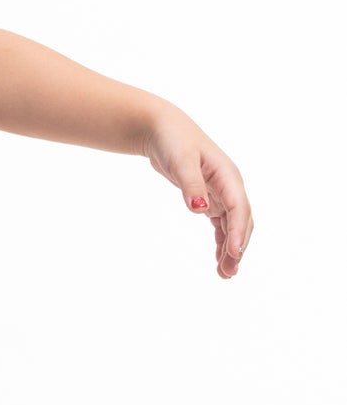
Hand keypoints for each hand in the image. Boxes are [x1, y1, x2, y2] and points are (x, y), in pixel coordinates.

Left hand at [143, 107, 252, 278]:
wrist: (162, 130)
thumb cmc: (173, 141)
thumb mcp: (180, 161)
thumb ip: (191, 185)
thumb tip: (200, 209)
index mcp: (227, 176)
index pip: (239, 208)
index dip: (238, 231)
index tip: (234, 253)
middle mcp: (229, 186)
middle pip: (240, 221)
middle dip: (237, 247)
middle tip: (229, 272)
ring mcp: (221, 193)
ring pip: (232, 226)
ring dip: (231, 249)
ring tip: (226, 274)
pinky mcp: (210, 198)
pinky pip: (221, 224)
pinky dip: (221, 241)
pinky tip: (219, 259)